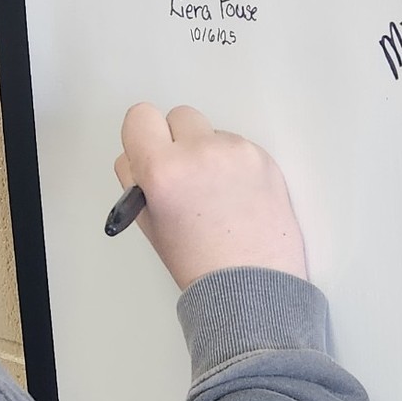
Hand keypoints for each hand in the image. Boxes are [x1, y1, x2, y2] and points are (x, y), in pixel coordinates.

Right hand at [114, 103, 306, 288]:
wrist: (252, 285)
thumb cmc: (199, 263)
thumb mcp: (147, 222)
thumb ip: (137, 180)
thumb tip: (140, 156)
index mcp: (162, 170)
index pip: (139, 116)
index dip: (142, 136)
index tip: (150, 152)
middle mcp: (199, 152)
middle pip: (178, 116)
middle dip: (176, 140)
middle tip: (183, 174)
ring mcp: (236, 152)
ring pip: (210, 132)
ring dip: (207, 152)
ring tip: (214, 194)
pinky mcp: (263, 157)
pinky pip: (237, 146)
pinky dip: (233, 164)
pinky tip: (235, 196)